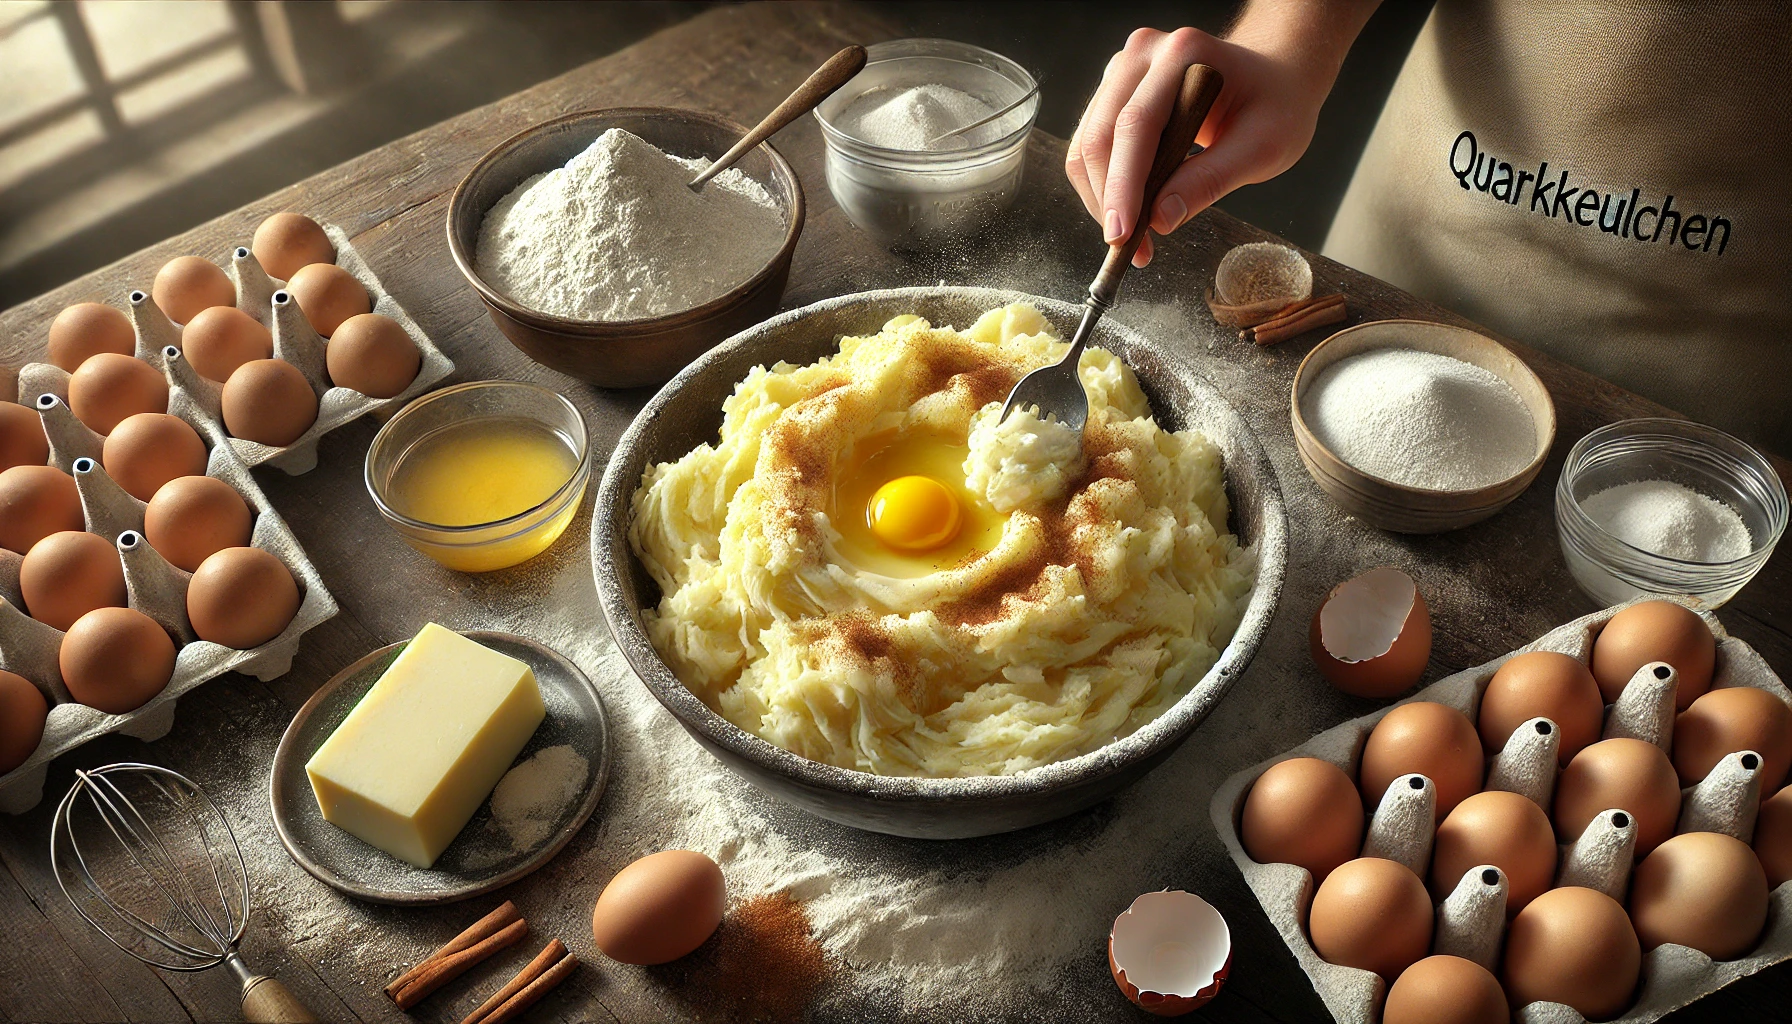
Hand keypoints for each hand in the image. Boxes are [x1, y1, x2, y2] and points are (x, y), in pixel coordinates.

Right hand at [1067, 3, 1375, 265]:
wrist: (1275, 76)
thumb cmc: (1277, 106)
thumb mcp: (1262, 148)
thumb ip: (1210, 180)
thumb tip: (1160, 220)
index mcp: (1184, 54)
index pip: (1136, 125)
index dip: (1122, 185)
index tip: (1121, 235)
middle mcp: (1144, 53)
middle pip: (1101, 135)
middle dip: (1109, 200)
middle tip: (1130, 250)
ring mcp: (1124, 69)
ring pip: (1088, 144)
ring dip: (1102, 199)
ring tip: (1133, 240)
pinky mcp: (1114, 90)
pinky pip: (1092, 144)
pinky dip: (1105, 186)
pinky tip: (1130, 214)